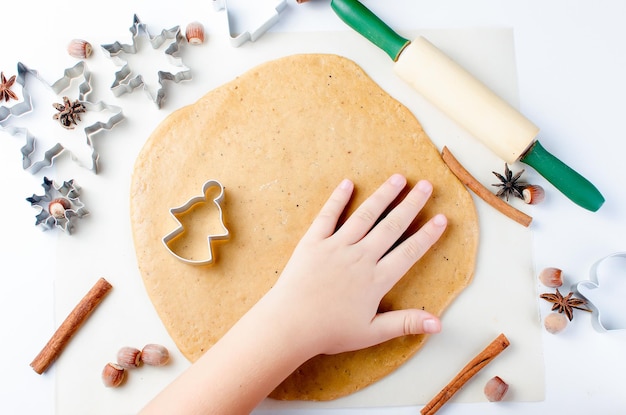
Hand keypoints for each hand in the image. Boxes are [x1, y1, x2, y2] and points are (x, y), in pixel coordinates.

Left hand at [266, 174, 446, 355]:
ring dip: (383, 195)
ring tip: (398, 178)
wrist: (290, 325)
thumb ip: (405, 323)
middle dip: (411, 205)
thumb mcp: (372, 333)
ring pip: (365, 216)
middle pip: (391, 226)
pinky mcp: (313, 242)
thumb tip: (439, 324)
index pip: (409, 252)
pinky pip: (328, 216)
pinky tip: (348, 183)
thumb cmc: (329, 332)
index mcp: (376, 279)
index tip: (442, 218)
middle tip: (426, 186)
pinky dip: (338, 199)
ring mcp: (336, 247)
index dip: (427, 235)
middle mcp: (360, 257)